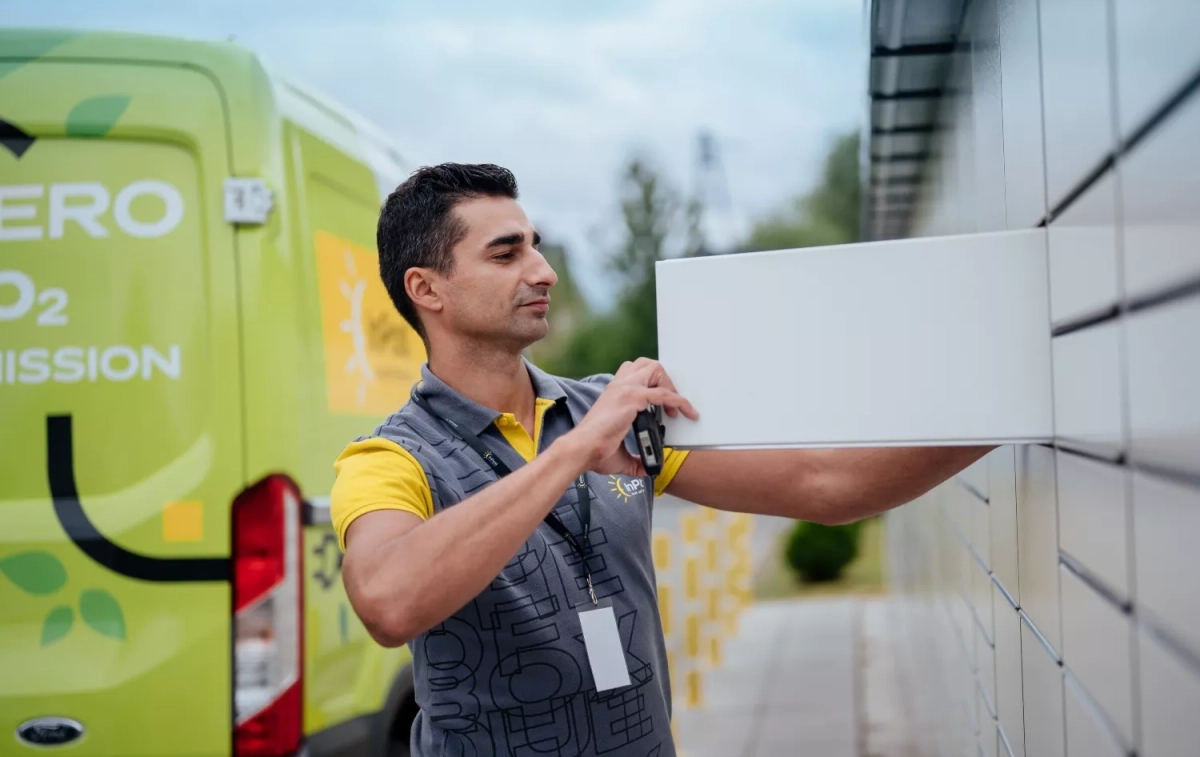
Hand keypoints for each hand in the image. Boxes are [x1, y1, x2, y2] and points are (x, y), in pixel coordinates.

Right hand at [564, 358, 698, 476]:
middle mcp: (619, 386)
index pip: (636, 374)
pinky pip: (663, 393)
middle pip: (647, 365)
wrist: (582, 449)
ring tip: (677, 408)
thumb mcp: (619, 453)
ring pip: (655, 370)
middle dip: (664, 380)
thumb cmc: (594, 450)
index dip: (653, 385)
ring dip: (671, 386)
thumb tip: (646, 468)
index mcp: (614, 393)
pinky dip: (678, 401)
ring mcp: (625, 389)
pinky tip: (685, 413)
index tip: (663, 404)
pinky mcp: (632, 397)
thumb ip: (635, 460)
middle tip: (669, 403)